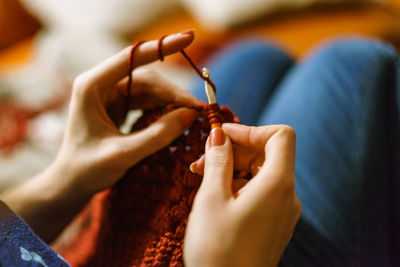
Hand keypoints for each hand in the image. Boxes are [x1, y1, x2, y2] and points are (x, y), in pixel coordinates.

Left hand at [55, 30, 200, 195]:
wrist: (71, 184)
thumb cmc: (87, 169)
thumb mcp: (124, 154)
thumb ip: (159, 134)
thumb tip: (191, 114)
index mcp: (92, 86)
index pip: (131, 58)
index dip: (162, 47)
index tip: (189, 38)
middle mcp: (102, 85)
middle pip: (146, 77)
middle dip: (173, 92)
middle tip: (198, 109)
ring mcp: (112, 95)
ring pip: (150, 90)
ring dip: (172, 102)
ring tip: (192, 116)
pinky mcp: (120, 107)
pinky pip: (148, 102)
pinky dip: (164, 110)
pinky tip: (177, 120)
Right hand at [184, 124, 300, 266]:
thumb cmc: (217, 251)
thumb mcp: (211, 198)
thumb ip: (218, 160)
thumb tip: (219, 134)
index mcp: (278, 184)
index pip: (280, 136)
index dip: (250, 129)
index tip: (222, 134)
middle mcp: (287, 196)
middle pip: (267, 153)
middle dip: (234, 150)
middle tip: (201, 161)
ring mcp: (283, 212)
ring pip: (261, 173)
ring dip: (233, 167)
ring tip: (202, 177)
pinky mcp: (274, 224)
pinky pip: (260, 192)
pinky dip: (239, 185)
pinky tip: (216, 194)